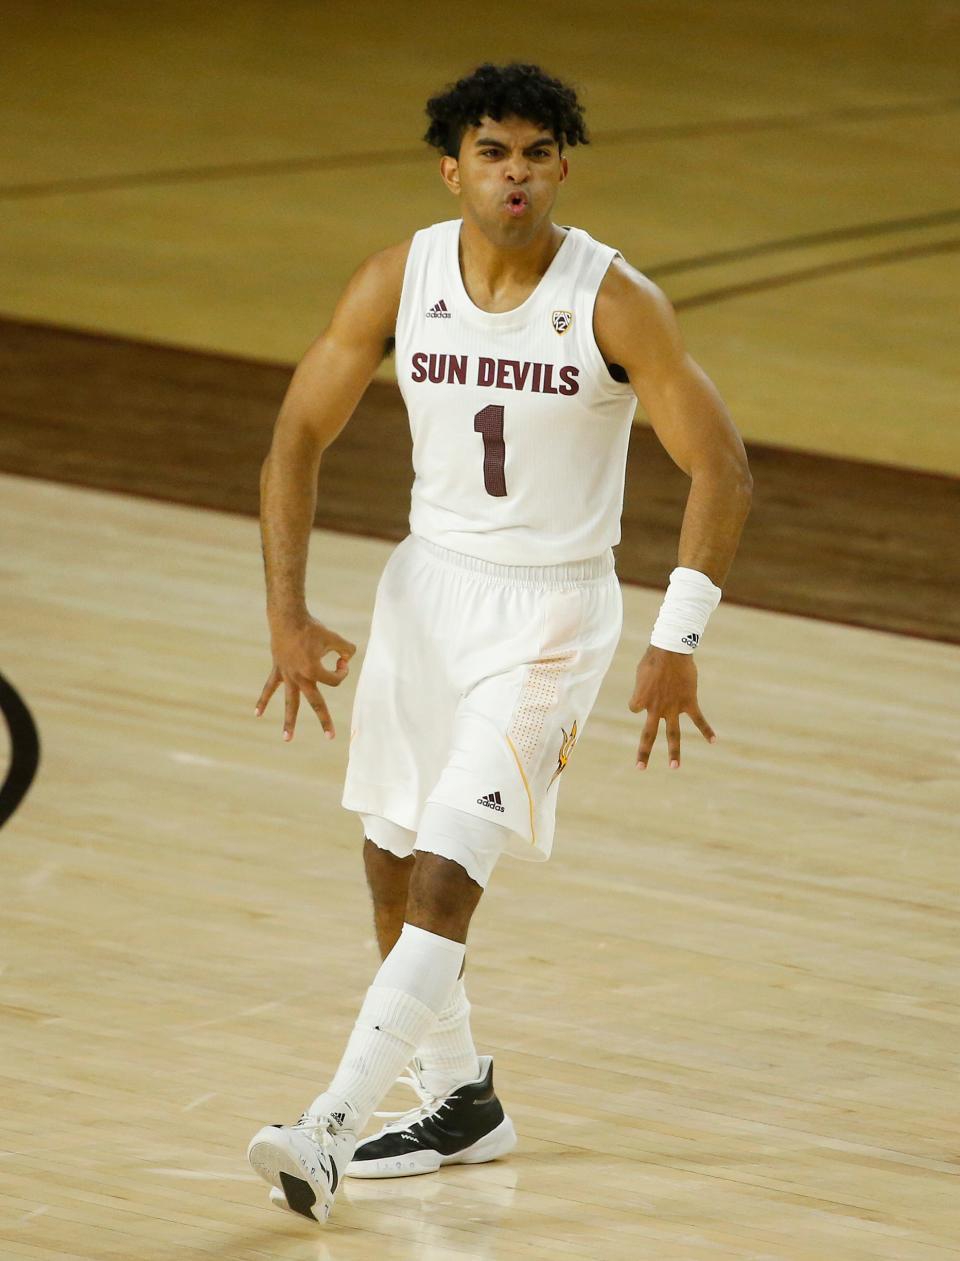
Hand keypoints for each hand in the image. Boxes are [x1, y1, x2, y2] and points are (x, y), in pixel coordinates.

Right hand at [256, 616, 356, 741]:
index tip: (341, 660)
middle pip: (316, 703)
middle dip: (325, 720)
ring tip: (288, 739)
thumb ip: (347, 649)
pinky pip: (269, 688)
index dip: (342, 671)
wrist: (287, 618)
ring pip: (290, 702)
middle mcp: (300, 677)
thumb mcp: (335, 637)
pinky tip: (257, 714)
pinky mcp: (278, 670)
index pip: (335, 680)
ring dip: (289, 721)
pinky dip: (263, 700)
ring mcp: (287, 675)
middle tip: (331, 737)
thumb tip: (347, 659)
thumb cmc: (312, 627)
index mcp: (314, 670)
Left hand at [628, 645, 715, 768]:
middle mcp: (654, 708)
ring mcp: (672, 707)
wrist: (670, 650)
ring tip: (674, 767)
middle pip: (648, 735)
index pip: (634, 708)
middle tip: (640, 768)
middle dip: (644, 753)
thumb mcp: (642, 672)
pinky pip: (698, 720)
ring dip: (674, 751)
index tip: (645, 687)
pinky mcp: (688, 702)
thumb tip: (652, 690)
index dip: (639, 699)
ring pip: (673, 734)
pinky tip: (713, 741)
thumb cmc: (653, 658)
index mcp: (639, 700)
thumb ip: (644, 685)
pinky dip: (706, 729)